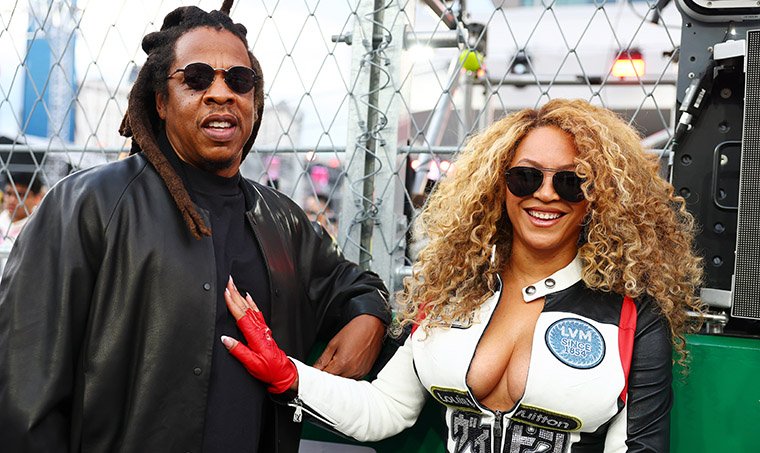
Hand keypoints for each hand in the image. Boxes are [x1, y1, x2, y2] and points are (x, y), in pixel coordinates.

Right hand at [221, 277, 297, 393]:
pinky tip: (247, 297)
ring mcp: (262, 328)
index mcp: (255, 336)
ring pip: (250, 308)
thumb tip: (225, 339)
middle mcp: (259, 329)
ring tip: (234, 286)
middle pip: (245, 308)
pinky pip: (256, 312)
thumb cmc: (269, 370)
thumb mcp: (252, 364)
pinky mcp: (263, 329)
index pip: (241, 316)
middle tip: (228, 281)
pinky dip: (251, 303)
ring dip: (241, 295)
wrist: (283, 372)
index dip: (232, 304)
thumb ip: (238, 351)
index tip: (225, 292)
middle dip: (235, 293)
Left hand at [313, 314, 384, 378]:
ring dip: (339, 374)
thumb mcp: (334, 343)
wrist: (372, 326)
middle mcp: (352, 370)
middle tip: (328, 364)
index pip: (325, 377)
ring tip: (340, 361)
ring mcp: (360, 372)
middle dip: (329, 374)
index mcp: (342, 364)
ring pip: (344, 380)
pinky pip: (353, 378)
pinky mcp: (365, 371)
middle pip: (335, 380)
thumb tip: (315, 368)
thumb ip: (323, 359)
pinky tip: (348, 363)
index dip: (320, 373)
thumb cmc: (354, 331)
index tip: (318, 369)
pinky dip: (348, 373)